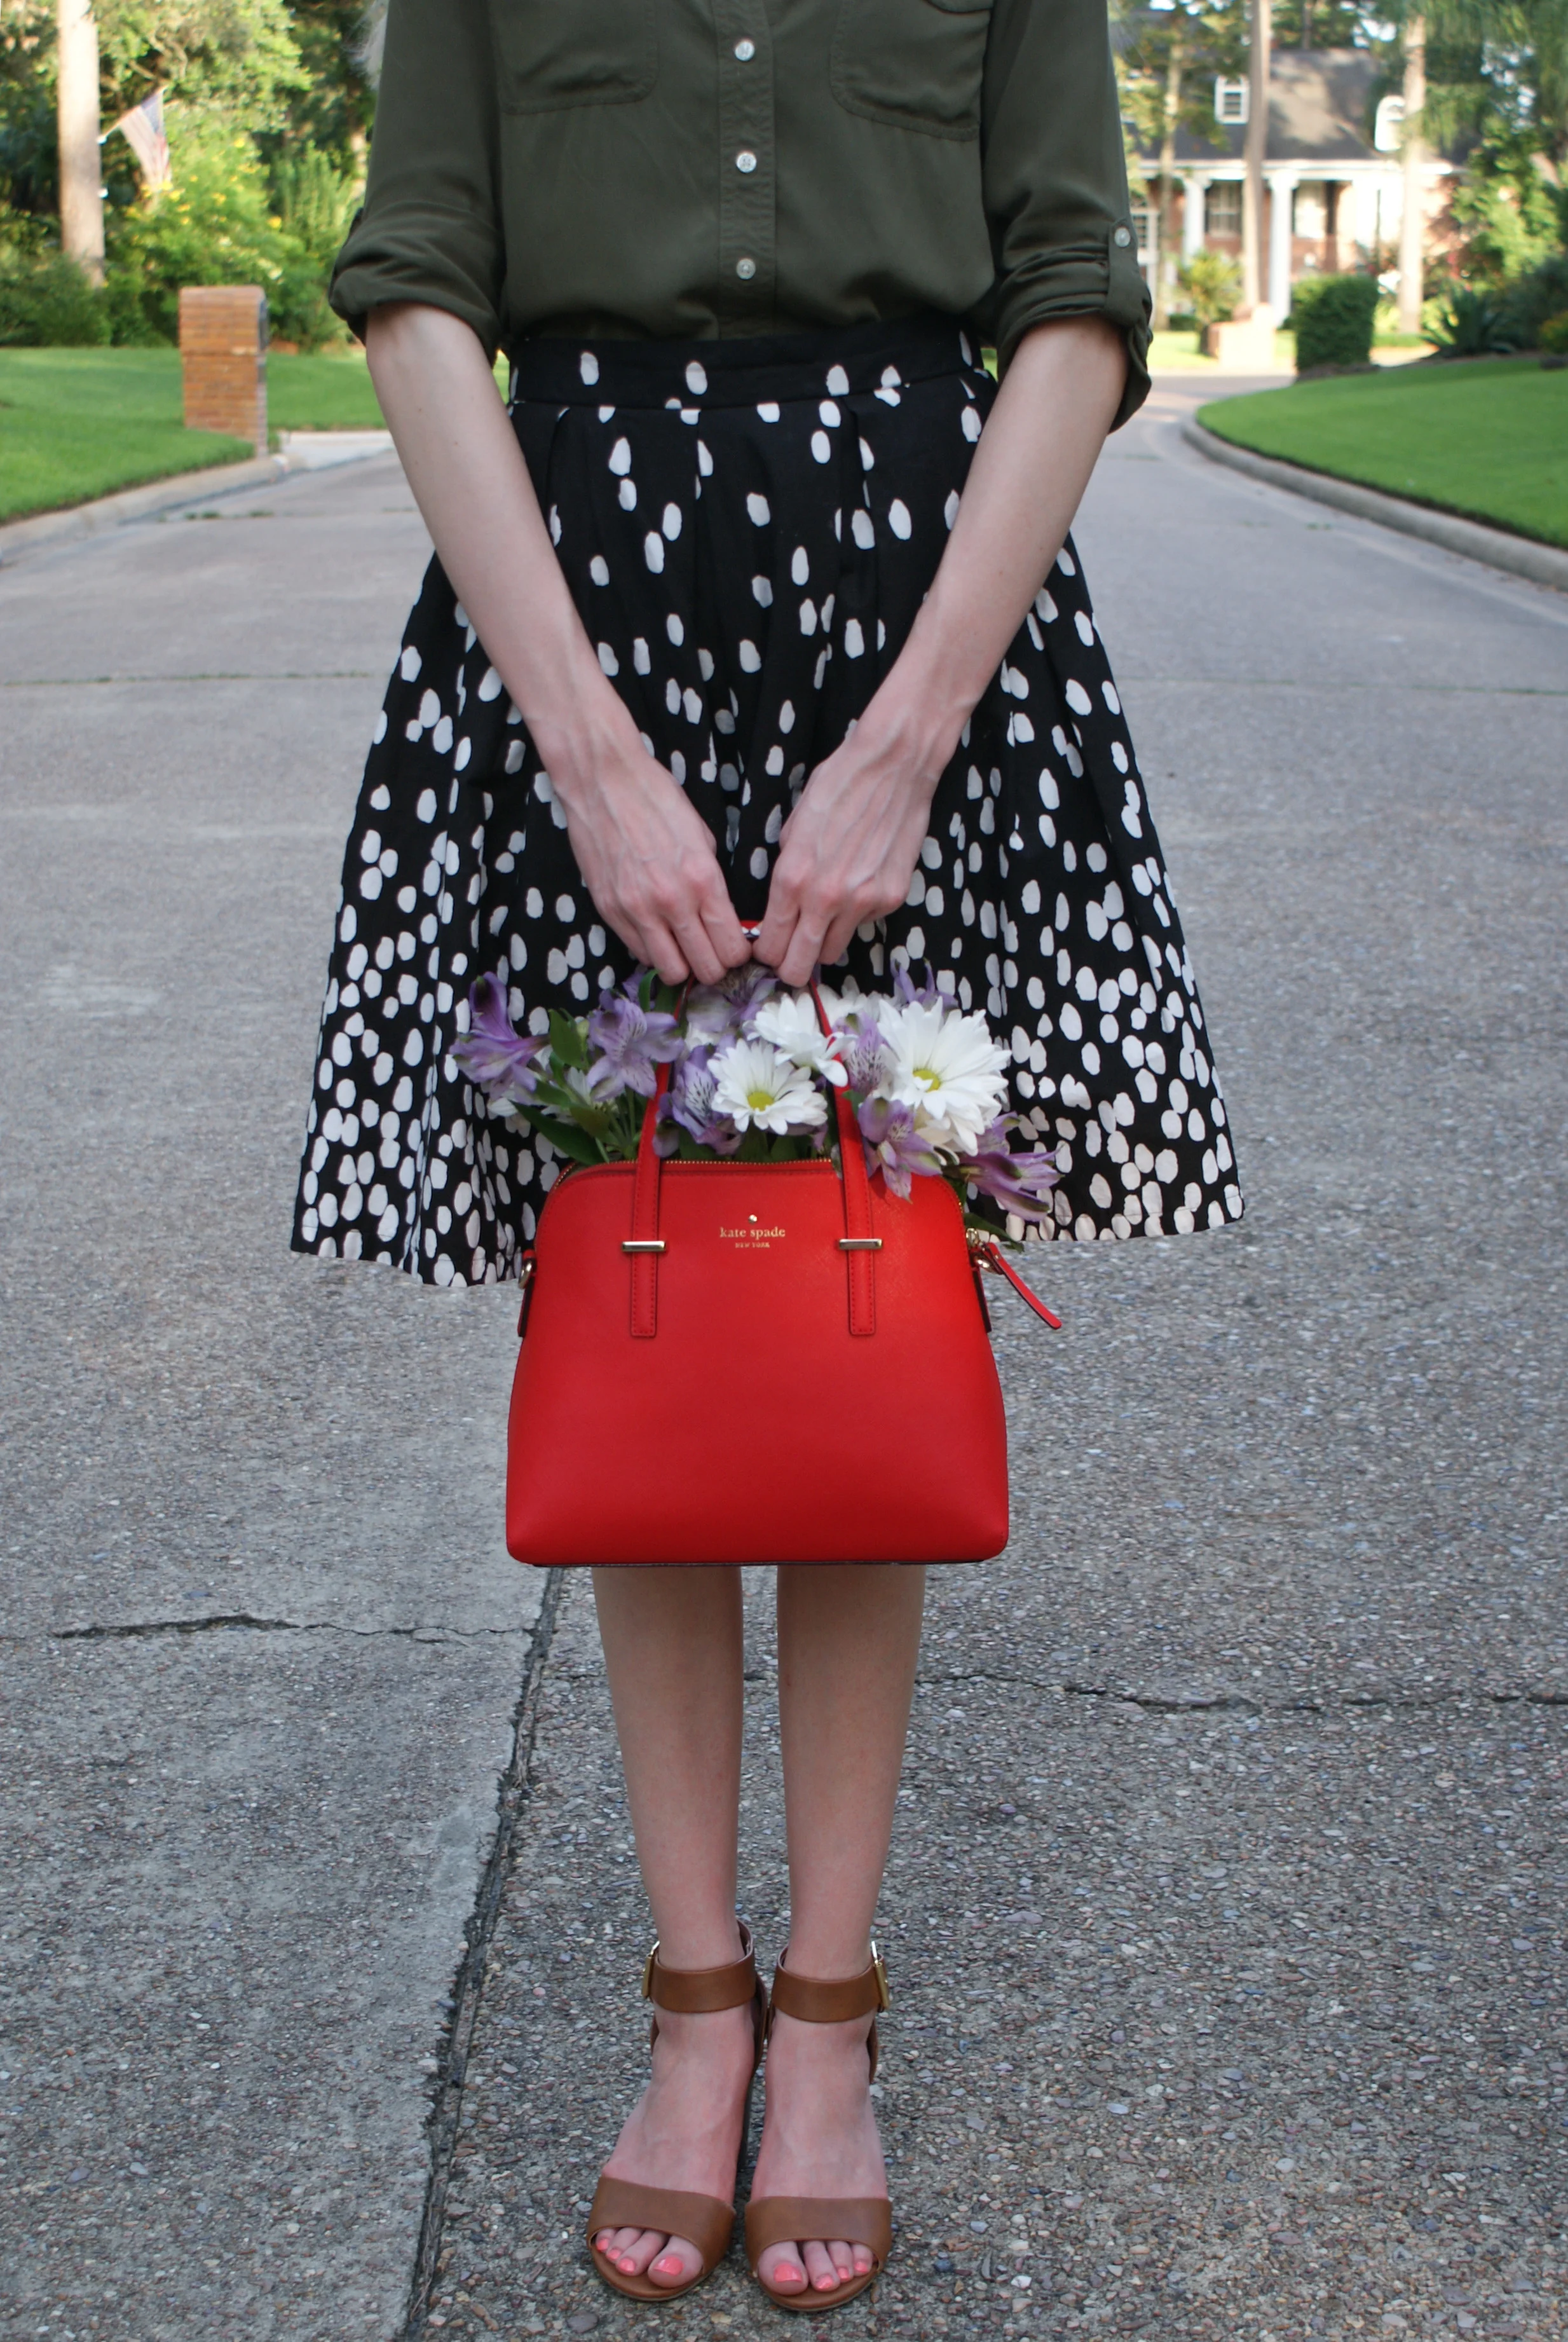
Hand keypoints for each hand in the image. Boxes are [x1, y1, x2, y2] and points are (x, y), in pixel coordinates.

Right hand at [535, 696, 752, 986]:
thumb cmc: (656, 798)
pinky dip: (652, 949)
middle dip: (715, 966)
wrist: (602, 780)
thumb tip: (721, 913)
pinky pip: (639, 952)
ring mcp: (637, 910)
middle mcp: (672, 902)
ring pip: (670, 971)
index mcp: (703, 880)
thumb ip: (712, 880)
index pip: (732, 947)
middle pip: (706, 969)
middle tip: (712, 951)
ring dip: (682, 965)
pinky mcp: (609, 911)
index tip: (735, 946)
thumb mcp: (702, 835)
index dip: (739, 954)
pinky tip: (656, 929)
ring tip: (682, 946)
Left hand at [752, 706, 950, 985]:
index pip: (770, 944)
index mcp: (793, 878)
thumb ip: (785, 872)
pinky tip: (858, 883)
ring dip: (823, 942)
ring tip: (824, 917)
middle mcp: (827, 898)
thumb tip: (778, 907)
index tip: (767, 949)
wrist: (893, 766)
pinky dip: (856, 914)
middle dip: (790, 965)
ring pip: (833, 952)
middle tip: (790, 955)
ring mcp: (863, 902)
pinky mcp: (891, 898)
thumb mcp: (793, 827)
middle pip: (800, 965)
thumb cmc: (838, 786)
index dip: (765, 952)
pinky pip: (863, 923)